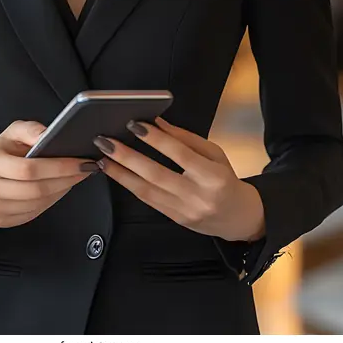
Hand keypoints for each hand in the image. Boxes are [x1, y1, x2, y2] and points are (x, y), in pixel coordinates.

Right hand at [0, 120, 100, 227]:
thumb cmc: (2, 150)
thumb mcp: (13, 132)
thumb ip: (30, 130)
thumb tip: (48, 135)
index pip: (28, 169)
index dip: (58, 167)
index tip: (81, 161)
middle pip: (35, 189)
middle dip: (66, 179)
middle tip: (86, 169)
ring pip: (37, 203)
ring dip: (62, 190)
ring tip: (76, 176)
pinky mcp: (1, 220)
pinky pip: (33, 213)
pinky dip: (52, 200)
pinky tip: (61, 187)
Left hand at [93, 117, 264, 242]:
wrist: (239, 218)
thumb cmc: (226, 180)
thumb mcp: (215, 153)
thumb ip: (185, 138)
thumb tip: (158, 122)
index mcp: (212, 176)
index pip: (180, 154)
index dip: (156, 139)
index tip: (135, 125)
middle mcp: (197, 196)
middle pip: (157, 175)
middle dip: (128, 157)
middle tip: (106, 142)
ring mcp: (184, 211)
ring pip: (146, 191)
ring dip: (120, 173)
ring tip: (102, 158)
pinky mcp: (174, 219)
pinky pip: (147, 201)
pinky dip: (129, 185)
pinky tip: (116, 173)